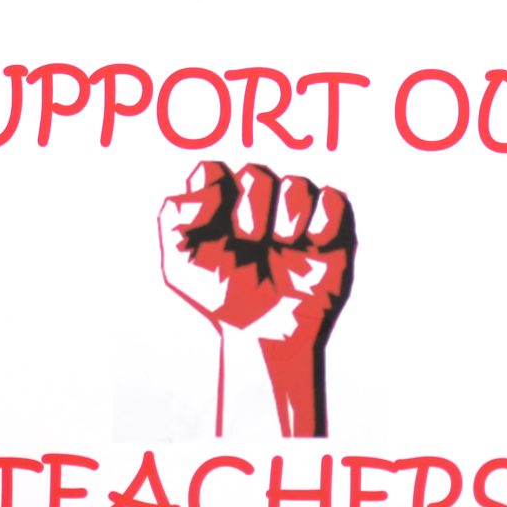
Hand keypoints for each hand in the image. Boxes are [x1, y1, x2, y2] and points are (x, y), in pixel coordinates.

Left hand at [159, 161, 354, 436]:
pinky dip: (321, 222)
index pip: (213, 170)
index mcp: (220, 206)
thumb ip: (173, 216)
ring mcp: (294, 214)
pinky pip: (333, 200)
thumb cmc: (223, 300)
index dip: (214, 192)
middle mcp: (257, 203)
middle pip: (256, 173)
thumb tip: (211, 188)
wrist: (265, 336)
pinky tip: (309, 248)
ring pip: (296, 183)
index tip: (215, 225)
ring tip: (281, 249)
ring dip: (287, 219)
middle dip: (251, 213)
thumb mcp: (179, 265)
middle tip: (250, 245)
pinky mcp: (330, 229)